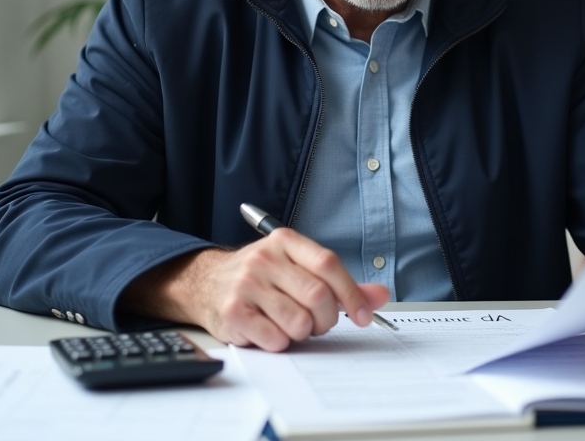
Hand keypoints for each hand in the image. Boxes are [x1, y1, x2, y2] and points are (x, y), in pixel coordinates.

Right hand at [120, 229, 388, 351]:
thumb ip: (339, 282)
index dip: (352, 293)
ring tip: (290, 325)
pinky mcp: (234, 313)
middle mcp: (264, 259)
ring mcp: (247, 286)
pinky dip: (281, 342)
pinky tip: (270, 331)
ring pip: (299, 322)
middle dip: (327, 319)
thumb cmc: (259, 277)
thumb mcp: (296, 268)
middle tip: (320, 324)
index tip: (365, 316)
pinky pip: (276, 339)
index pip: (329, 264)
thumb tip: (380, 295)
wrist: (203, 282)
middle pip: (318, 296)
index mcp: (285, 242)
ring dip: (303, 333)